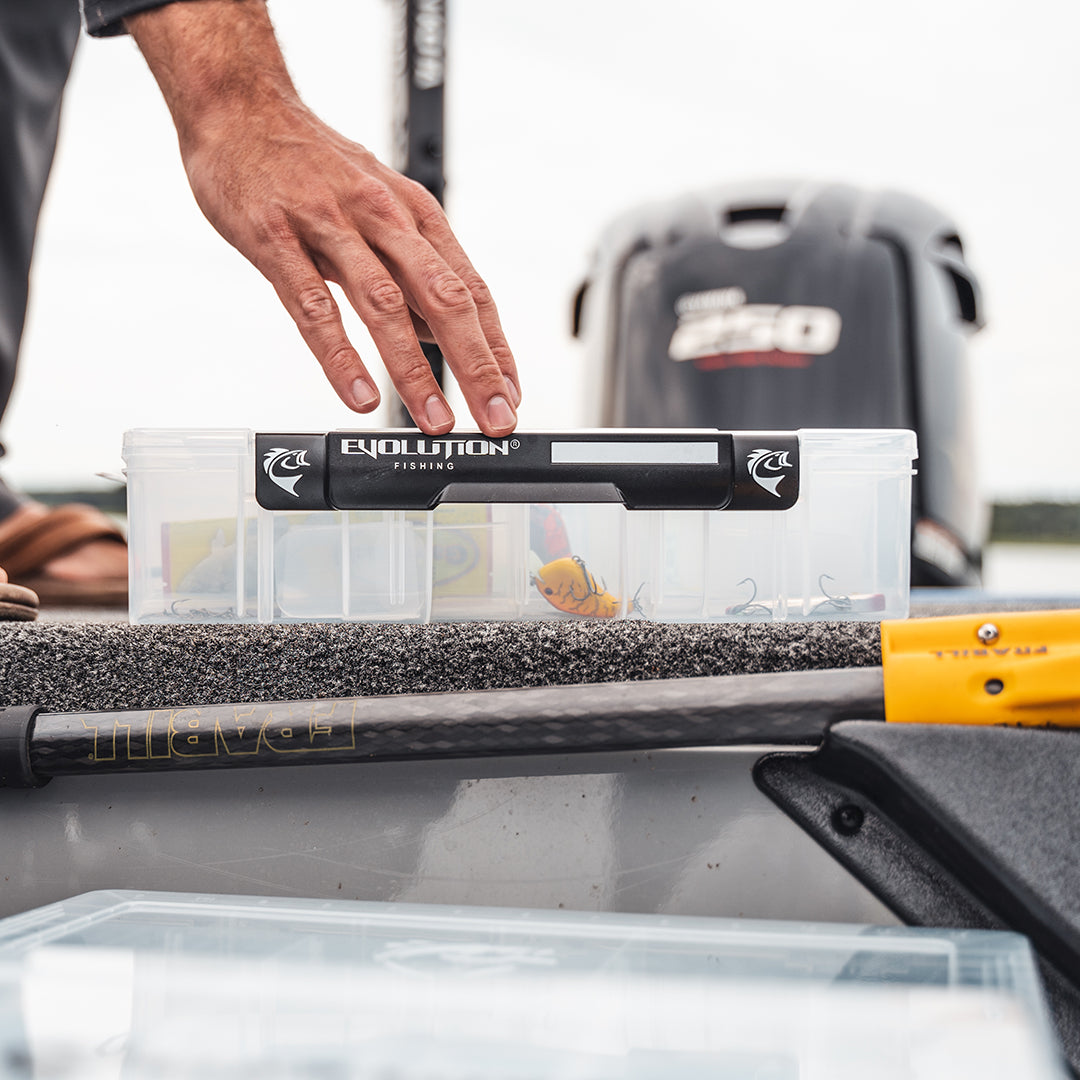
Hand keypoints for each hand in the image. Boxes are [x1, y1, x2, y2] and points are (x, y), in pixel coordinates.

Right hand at [127, 0, 518, 436]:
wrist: (239, 107)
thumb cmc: (313, 165)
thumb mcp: (379, 210)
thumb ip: (411, 274)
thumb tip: (444, 335)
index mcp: (415, 216)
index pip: (472, 291)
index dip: (497, 349)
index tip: (512, 395)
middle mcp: (384, 218)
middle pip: (444, 300)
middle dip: (477, 366)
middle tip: (496, 418)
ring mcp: (330, 226)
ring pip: (386, 307)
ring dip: (415, 372)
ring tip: (436, 420)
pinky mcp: (277, 239)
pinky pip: (314, 308)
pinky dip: (341, 357)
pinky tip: (361, 395)